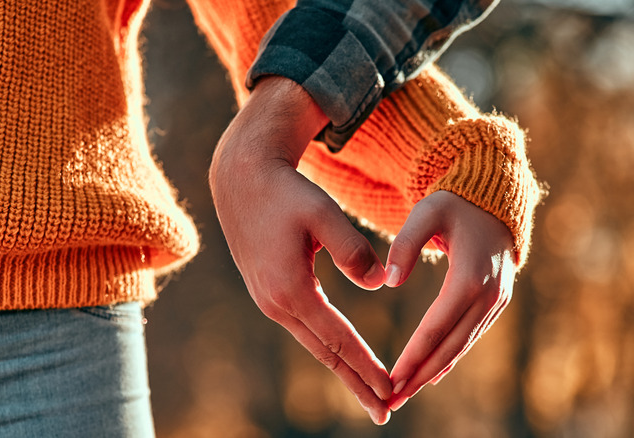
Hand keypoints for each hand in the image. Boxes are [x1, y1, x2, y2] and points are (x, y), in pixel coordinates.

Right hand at [208, 76, 392, 423]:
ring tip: (369, 392)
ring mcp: (269, 301)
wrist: (243, 180)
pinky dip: (328, 348)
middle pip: (324, 354)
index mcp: (291, 289)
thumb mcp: (323, 214)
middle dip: (356, 384)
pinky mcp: (270, 293)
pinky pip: (305, 329)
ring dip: (343, 370)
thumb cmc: (287, 192)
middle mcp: (276, 303)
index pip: (338, 339)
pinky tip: (342, 357)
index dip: (366, 366)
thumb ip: (353, 249)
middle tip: (384, 412)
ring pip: (314, 345)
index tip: (391, 389)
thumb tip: (379, 283)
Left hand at [384, 190, 515, 410]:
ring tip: (404, 394)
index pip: (437, 326)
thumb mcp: (427, 211)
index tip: (391, 379)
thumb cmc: (454, 203)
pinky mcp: (496, 303)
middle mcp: (488, 295)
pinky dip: (450, 357)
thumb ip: (404, 244)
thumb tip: (388, 281)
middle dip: (420, 376)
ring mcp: (496, 301)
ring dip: (433, 372)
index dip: (414, 356)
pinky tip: (431, 375)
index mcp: (470, 276)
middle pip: (450, 346)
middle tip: (391, 400)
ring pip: (462, 346)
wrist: (494, 198)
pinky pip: (470, 336)